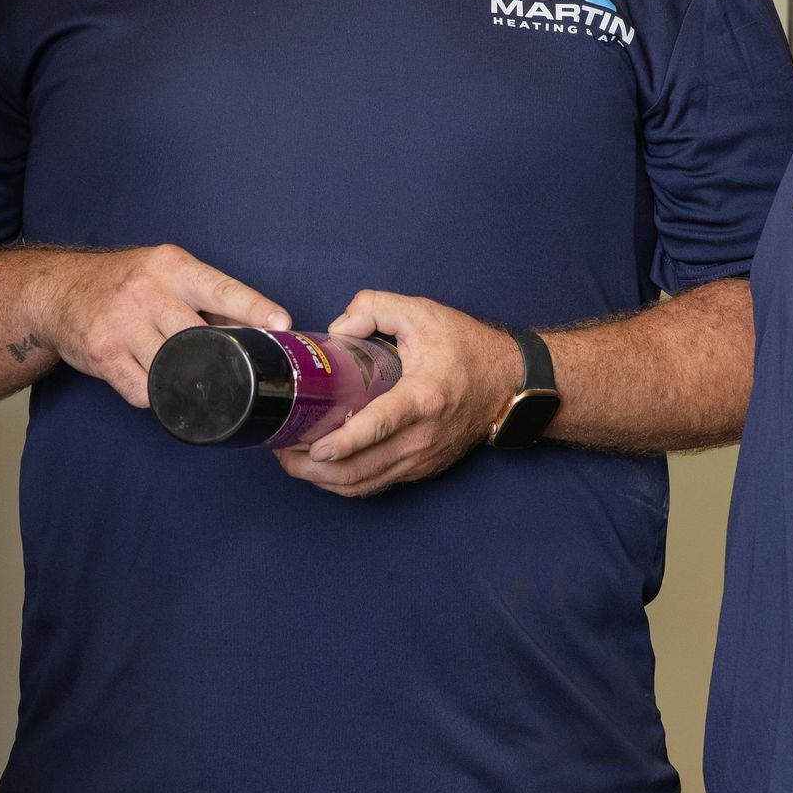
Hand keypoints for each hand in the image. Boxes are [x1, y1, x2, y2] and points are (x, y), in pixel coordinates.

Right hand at [38, 246, 289, 409]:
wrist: (59, 291)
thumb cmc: (124, 283)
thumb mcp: (167, 274)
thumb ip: (209, 299)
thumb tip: (262, 329)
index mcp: (172, 266)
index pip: (221, 289)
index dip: (254, 308)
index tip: (281, 323)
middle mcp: (146, 291)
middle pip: (199, 338)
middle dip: (217, 356)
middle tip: (231, 368)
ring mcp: (121, 323)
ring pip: (173, 369)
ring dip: (182, 377)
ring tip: (179, 368)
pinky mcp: (102, 354)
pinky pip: (145, 391)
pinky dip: (156, 394)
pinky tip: (151, 378)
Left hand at [277, 290, 521, 499]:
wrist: (510, 384)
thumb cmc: (468, 348)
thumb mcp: (423, 313)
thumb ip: (375, 308)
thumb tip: (337, 330)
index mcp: (423, 397)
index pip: (381, 425)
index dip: (346, 441)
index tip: (314, 447)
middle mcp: (423, 436)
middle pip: (363, 468)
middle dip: (315, 469)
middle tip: (283, 454)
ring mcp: (423, 458)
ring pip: (367, 483)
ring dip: (325, 481)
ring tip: (293, 463)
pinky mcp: (422, 468)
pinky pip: (378, 484)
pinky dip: (347, 483)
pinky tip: (324, 470)